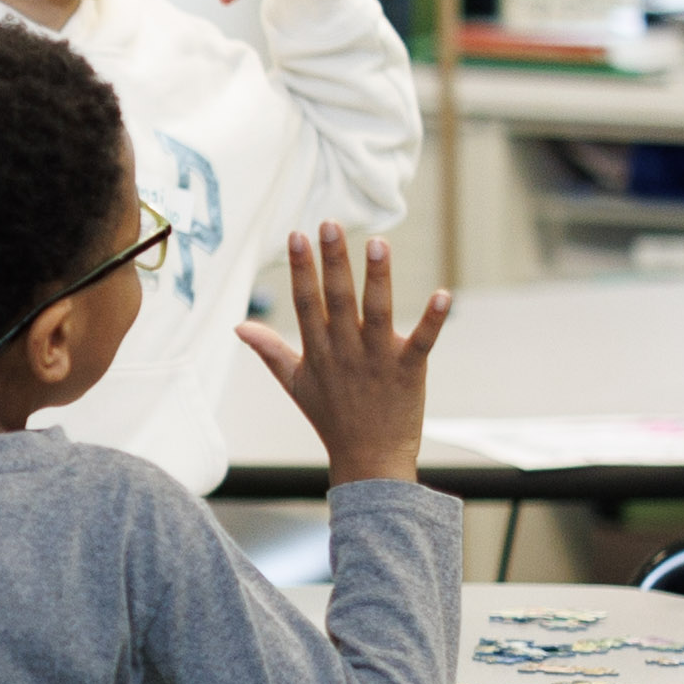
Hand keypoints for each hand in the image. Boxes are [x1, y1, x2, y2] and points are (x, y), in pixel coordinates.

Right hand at [234, 222, 449, 485]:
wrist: (369, 459)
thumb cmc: (331, 418)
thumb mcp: (295, 383)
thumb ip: (269, 350)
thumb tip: (239, 326)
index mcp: (318, 351)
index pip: (305, 302)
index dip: (301, 269)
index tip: (297, 235)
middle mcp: (345, 352)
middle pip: (336, 300)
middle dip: (333, 261)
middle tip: (331, 225)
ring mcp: (377, 361)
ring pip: (377, 312)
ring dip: (378, 278)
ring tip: (378, 243)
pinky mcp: (409, 371)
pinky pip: (422, 341)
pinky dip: (433, 319)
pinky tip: (443, 294)